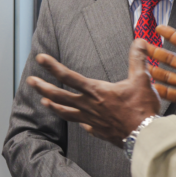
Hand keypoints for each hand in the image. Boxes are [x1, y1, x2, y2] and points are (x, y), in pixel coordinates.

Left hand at [27, 40, 159, 145]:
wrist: (145, 136)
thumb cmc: (142, 109)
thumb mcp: (141, 80)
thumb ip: (138, 59)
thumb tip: (139, 40)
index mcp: (96, 91)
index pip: (68, 76)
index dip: (52, 66)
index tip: (40, 58)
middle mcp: (89, 106)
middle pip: (59, 96)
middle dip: (43, 87)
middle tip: (30, 81)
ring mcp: (91, 120)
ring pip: (66, 112)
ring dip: (53, 106)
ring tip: (43, 102)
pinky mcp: (98, 131)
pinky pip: (84, 126)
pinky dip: (79, 122)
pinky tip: (79, 122)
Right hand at [146, 15, 175, 121]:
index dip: (171, 36)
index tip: (158, 28)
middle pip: (172, 60)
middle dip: (157, 53)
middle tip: (143, 46)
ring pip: (170, 77)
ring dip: (158, 72)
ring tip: (144, 67)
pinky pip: (175, 95)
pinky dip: (163, 92)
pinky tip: (153, 88)